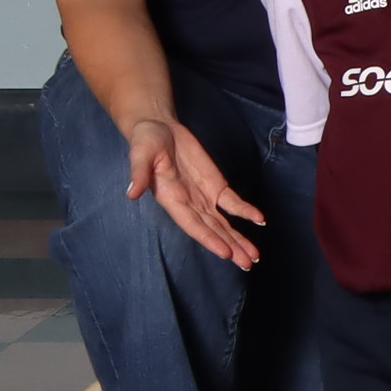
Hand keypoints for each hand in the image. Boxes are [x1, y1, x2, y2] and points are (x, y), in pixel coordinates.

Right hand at [124, 115, 265, 270]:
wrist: (159, 128)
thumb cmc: (146, 142)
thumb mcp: (140, 154)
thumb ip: (139, 173)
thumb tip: (131, 193)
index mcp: (172, 200)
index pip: (193, 225)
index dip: (209, 239)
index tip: (225, 252)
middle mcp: (189, 204)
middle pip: (212, 230)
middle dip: (230, 247)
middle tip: (248, 263)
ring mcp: (203, 197)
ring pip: (224, 223)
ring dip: (238, 239)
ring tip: (253, 256)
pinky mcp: (214, 185)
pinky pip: (232, 202)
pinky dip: (246, 211)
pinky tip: (259, 221)